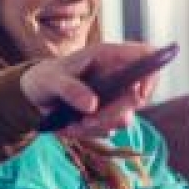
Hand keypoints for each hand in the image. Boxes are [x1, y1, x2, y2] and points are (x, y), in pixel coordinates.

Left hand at [19, 42, 160, 137]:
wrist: (36, 95)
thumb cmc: (46, 77)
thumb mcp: (51, 80)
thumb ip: (70, 89)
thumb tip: (92, 105)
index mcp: (109, 56)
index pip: (146, 55)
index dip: (151, 72)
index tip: (139, 95)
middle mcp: (118, 76)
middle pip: (138, 96)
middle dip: (113, 113)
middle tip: (87, 121)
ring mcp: (115, 97)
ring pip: (124, 118)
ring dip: (98, 127)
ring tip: (72, 124)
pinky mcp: (108, 116)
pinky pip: (108, 130)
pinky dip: (88, 133)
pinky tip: (70, 127)